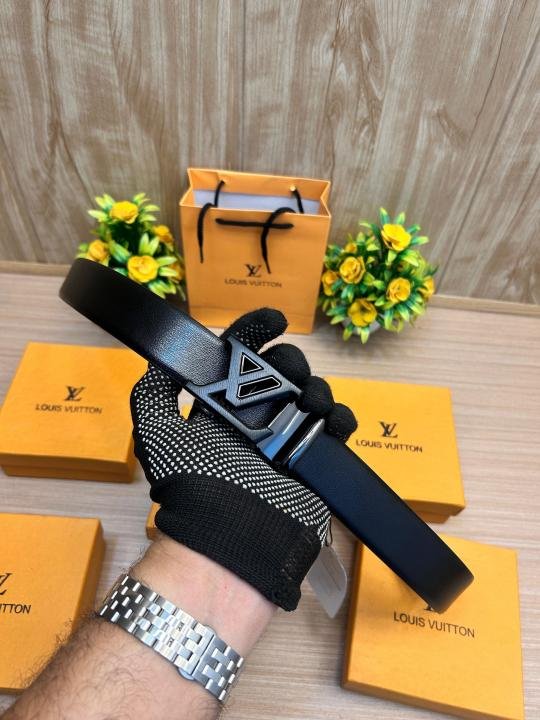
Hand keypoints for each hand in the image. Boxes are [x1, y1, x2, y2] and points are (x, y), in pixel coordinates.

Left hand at [130, 308, 355, 609]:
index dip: (256, 333)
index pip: (242, 357)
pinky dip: (341, 418)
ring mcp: (289, 438)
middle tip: (286, 375)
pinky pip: (337, 428)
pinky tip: (331, 421)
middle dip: (289, 361)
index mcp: (224, 407)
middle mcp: (257, 418)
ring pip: (313, 392)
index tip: (274, 320)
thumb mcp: (159, 435)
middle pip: (284, 369)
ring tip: (309, 402)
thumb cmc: (193, 485)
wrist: (229, 542)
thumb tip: (162, 357)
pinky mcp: (315, 460)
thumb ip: (153, 393)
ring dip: (315, 387)